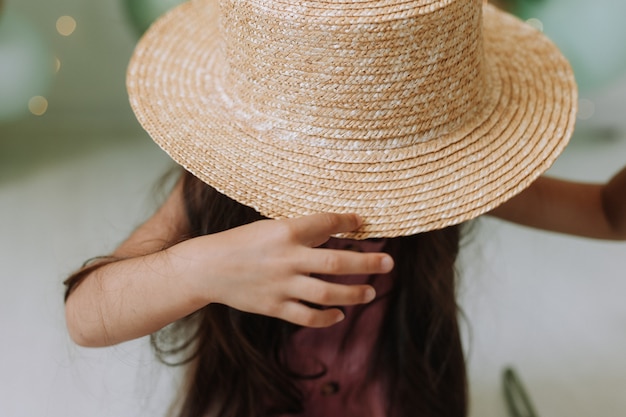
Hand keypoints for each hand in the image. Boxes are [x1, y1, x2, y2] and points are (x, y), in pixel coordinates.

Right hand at [180, 213, 393, 326]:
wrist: (207, 268)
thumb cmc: (241, 243)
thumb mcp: (270, 228)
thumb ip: (301, 234)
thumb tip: (334, 236)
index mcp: (285, 232)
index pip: (326, 224)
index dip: (348, 222)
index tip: (362, 223)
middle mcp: (287, 258)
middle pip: (337, 263)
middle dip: (367, 262)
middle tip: (389, 263)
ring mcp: (281, 285)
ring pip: (327, 293)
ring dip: (354, 293)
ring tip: (371, 292)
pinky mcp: (274, 306)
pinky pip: (307, 316)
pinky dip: (327, 318)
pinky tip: (340, 314)